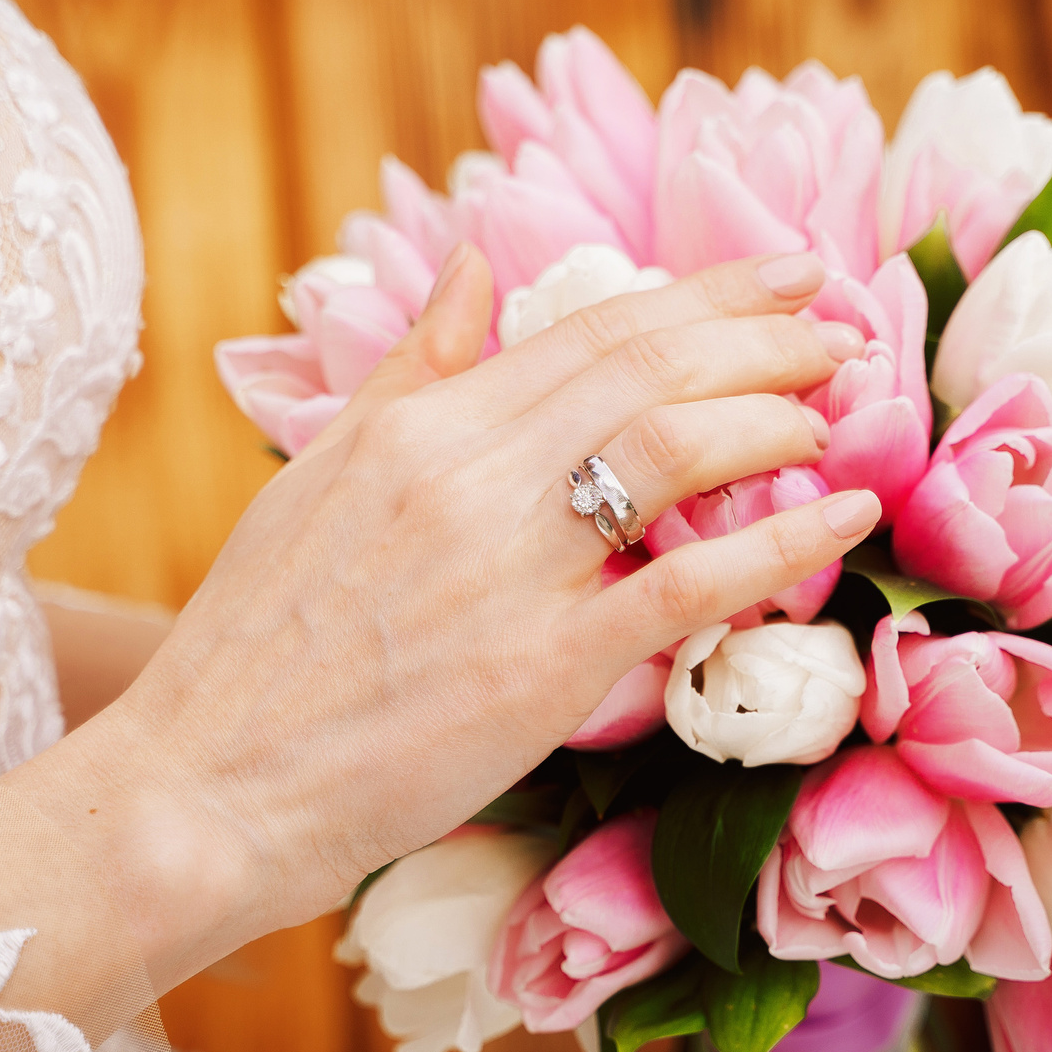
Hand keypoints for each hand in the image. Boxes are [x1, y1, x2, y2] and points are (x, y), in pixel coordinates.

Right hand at [37, 247, 882, 981]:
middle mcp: (470, 476)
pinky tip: (844, 523)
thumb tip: (471, 267)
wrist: (206, 784)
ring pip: (676, 451)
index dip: (707, 293)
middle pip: (650, 370)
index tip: (790, 275)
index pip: (591, 329)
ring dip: (775, 422)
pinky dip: (779, 546)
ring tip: (835, 419)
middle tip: (844, 332)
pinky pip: (686, 588)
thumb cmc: (255, 643)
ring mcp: (510, 571)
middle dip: (766, 337)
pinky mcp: (542, 670)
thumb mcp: (316, 477)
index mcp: (419, 427)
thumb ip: (408, 372)